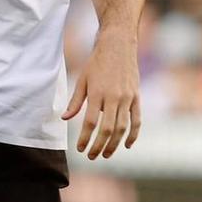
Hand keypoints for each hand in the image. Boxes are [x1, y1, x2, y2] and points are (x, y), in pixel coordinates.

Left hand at [64, 36, 140, 159]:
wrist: (118, 45)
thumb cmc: (97, 62)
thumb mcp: (82, 79)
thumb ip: (75, 101)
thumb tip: (65, 118)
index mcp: (97, 93)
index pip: (90, 122)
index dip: (85, 138)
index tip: (80, 149)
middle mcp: (114, 97)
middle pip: (107, 129)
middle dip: (99, 146)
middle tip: (92, 156)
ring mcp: (127, 98)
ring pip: (122, 127)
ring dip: (114, 144)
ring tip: (106, 154)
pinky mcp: (136, 97)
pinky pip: (137, 120)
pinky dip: (133, 134)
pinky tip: (127, 145)